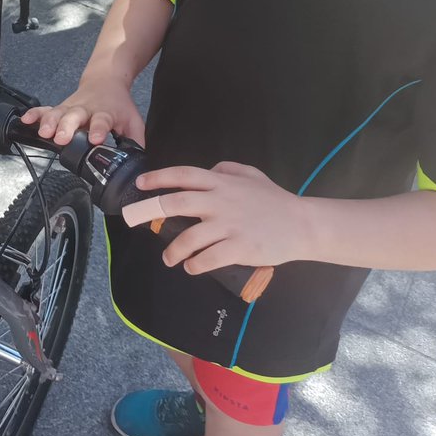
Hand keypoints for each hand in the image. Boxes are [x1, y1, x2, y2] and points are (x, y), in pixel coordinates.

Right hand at [19, 75, 144, 145]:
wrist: (106, 81)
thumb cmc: (118, 105)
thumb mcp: (133, 121)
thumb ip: (136, 142)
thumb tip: (139, 164)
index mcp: (105, 113)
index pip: (102, 120)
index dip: (98, 129)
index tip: (96, 139)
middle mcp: (86, 110)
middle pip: (74, 116)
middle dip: (67, 126)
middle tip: (61, 138)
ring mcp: (71, 108)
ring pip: (57, 113)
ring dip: (49, 122)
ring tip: (44, 133)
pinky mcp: (60, 107)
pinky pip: (45, 109)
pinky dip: (35, 114)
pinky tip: (25, 120)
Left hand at [120, 162, 306, 272]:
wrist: (303, 225)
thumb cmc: (275, 200)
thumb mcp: (251, 175)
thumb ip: (226, 169)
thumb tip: (208, 169)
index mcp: (222, 182)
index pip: (184, 175)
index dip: (159, 178)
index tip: (140, 184)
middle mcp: (221, 201)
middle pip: (177, 203)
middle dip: (149, 211)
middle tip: (132, 219)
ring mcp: (229, 225)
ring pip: (188, 238)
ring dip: (173, 250)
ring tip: (169, 258)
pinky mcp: (239, 248)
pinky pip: (207, 259)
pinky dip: (194, 264)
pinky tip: (191, 266)